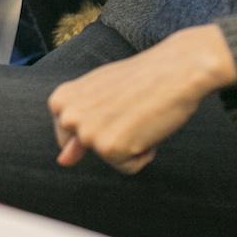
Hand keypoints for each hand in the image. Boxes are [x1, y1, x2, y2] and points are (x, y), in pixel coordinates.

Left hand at [48, 25, 236, 174]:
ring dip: (129, 144)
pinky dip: (144, 154)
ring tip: (139, 114)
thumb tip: (63, 162)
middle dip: (109, 135)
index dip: (96, 122)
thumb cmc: (139, 78)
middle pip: (89, 148)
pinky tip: (148, 126)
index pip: (68, 134)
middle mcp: (69, 117)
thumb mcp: (99, 93)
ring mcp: (88, 134)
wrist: (175, 69)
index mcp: (61, 100)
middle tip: (126, 108)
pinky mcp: (109, 148)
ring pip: (111, 158)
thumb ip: (78, 124)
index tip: (110, 103)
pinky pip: (130, 167)